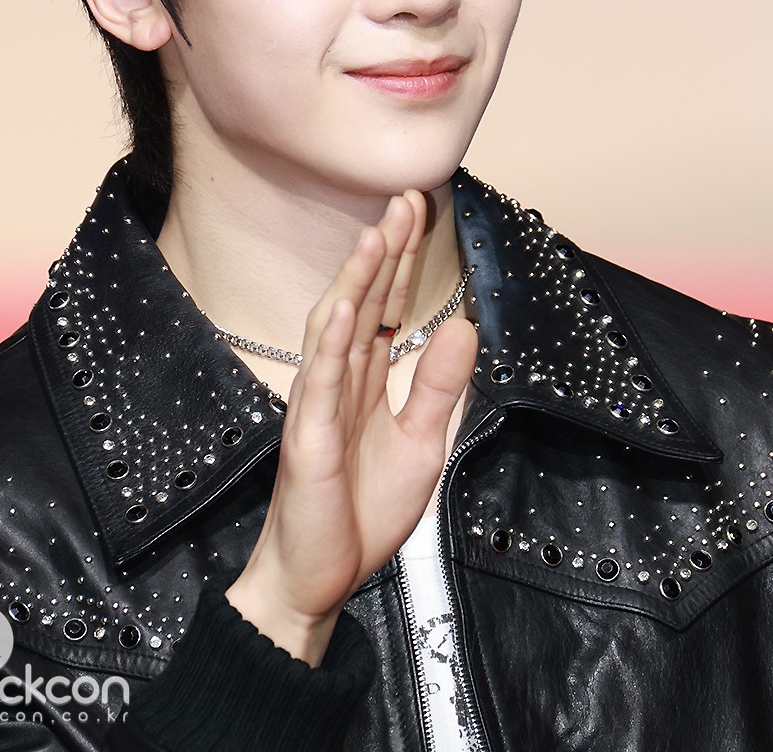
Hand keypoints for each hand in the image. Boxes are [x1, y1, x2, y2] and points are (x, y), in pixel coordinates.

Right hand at [225, 192, 476, 664]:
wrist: (323, 575)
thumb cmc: (363, 508)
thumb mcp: (422, 442)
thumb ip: (438, 385)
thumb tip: (463, 327)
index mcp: (368, 377)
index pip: (390, 304)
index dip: (404, 259)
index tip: (421, 209)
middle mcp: (340, 378)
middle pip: (365, 302)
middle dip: (385, 250)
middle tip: (405, 197)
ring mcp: (320, 403)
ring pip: (338, 328)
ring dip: (356, 281)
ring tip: (376, 234)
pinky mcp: (309, 437)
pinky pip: (319, 382)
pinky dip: (329, 342)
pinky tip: (342, 307)